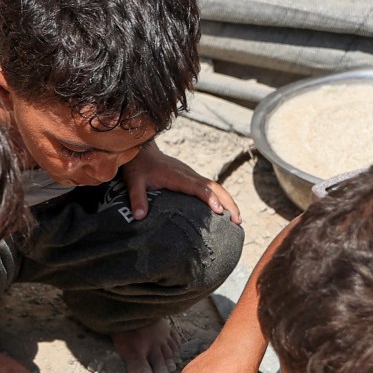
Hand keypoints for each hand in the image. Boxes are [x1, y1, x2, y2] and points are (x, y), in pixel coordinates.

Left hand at [121, 143, 240, 222]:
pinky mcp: (192, 177)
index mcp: (177, 176)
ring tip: (238, 219)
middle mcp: (188, 174)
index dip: (209, 198)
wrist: (142, 152)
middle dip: (228, 202)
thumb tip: (140, 216)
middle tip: (238, 220)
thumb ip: (137, 198)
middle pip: (214, 187)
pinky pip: (211, 187)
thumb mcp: (134, 183)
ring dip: (228, 201)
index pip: (198, 187)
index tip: (219, 210)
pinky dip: (221, 198)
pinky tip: (226, 211)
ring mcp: (192, 175)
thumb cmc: (139, 167)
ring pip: (216, 186)